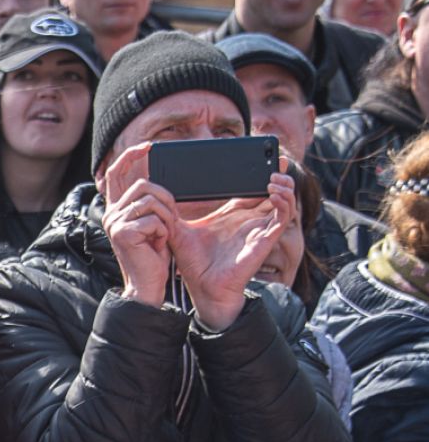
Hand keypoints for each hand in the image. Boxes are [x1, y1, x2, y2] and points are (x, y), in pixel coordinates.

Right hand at [100, 142, 175, 306]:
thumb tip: (153, 179)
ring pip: (151, 201)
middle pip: (143, 184)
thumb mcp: (151, 223)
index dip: (131, 155)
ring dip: (166, 218)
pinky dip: (163, 231)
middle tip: (169, 220)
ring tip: (161, 235)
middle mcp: (110, 213)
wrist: (147, 284)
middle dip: (165, 199)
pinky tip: (156, 244)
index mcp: (115, 209)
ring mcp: (114, 222)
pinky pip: (154, 218)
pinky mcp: (123, 232)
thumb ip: (148, 202)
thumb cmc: (152, 255)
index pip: (116, 172)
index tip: (148, 146)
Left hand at [171, 168, 295, 331]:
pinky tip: (272, 191)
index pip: (251, 187)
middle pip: (273, 190)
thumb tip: (157, 193)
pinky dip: (283, 201)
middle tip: (278, 156)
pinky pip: (283, 216)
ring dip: (284, 185)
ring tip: (274, 175)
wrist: (201, 287)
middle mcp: (249, 219)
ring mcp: (259, 228)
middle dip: (278, 172)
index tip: (261, 154)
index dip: (258, 171)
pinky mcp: (265, 238)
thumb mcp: (179, 229)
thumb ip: (171, 211)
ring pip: (284, 200)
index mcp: (233, 213)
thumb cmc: (193, 261)